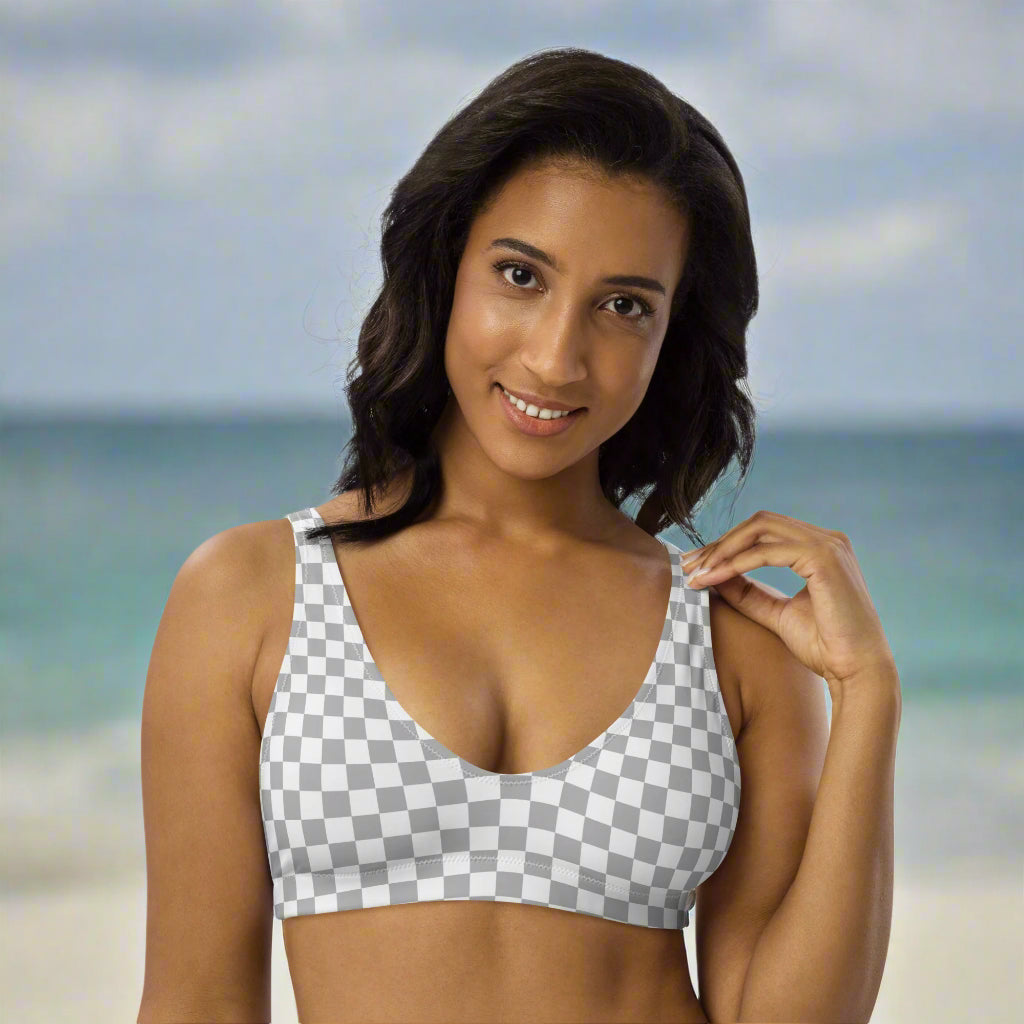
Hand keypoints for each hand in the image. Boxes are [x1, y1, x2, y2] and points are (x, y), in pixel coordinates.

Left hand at [681, 511, 897, 694]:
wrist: (856, 672)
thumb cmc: (824, 646)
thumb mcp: (776, 613)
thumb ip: (748, 592)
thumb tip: (713, 576)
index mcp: (819, 548)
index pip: (763, 531)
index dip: (726, 545)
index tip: (695, 566)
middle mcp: (827, 539)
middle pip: (758, 523)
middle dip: (719, 542)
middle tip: (688, 565)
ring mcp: (828, 545)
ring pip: (760, 529)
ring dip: (723, 550)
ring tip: (697, 573)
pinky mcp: (824, 558)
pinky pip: (768, 551)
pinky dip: (736, 562)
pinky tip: (715, 577)